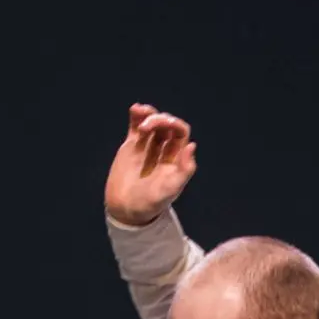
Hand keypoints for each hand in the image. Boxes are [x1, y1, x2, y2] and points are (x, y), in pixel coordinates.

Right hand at [103, 103, 196, 227]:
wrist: (126, 209)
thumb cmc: (150, 203)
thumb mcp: (170, 190)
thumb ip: (184, 170)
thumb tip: (192, 145)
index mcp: (176, 158)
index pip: (180, 133)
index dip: (175, 124)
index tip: (165, 124)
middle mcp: (164, 149)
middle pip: (166, 125)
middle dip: (158, 120)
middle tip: (145, 128)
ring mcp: (147, 146)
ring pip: (152, 123)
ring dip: (149, 114)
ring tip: (139, 111)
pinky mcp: (132, 145)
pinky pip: (136, 126)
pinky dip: (136, 116)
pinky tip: (135, 109)